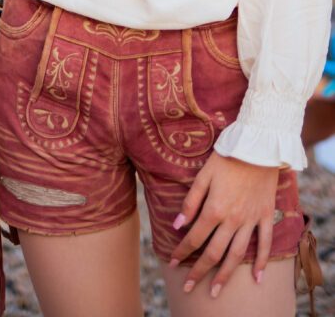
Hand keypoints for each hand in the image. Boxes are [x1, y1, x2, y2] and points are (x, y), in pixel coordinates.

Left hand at [169, 152, 278, 297]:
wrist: (258, 146)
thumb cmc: (227, 157)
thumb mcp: (204, 175)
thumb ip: (191, 201)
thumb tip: (177, 225)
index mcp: (214, 208)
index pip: (195, 237)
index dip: (182, 251)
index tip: (173, 262)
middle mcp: (233, 219)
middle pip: (214, 252)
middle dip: (199, 272)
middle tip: (189, 288)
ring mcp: (251, 220)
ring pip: (237, 254)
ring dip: (225, 275)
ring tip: (216, 291)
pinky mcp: (266, 216)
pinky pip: (264, 244)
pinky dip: (261, 262)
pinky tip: (256, 278)